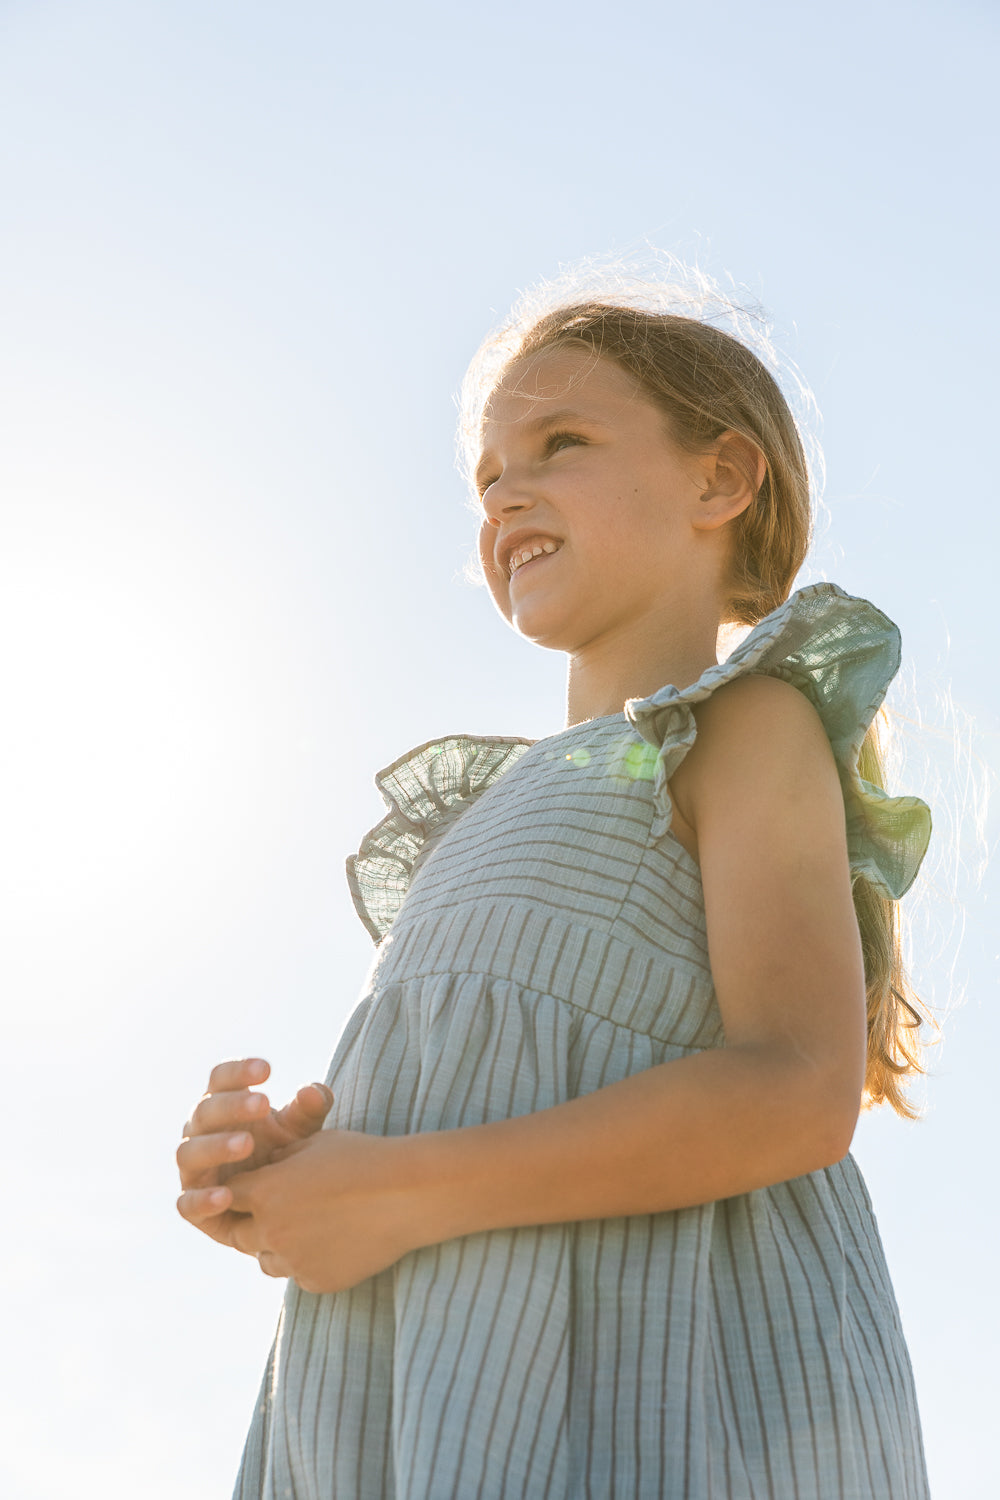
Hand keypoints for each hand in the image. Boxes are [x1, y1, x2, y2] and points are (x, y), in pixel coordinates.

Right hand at [176, 1057, 332, 1250]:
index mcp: (222, 1104)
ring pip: (189, 1153)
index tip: (267, 1069)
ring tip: (247, 1144)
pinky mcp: (191, 1205)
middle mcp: (200, 1132)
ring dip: (216, 1147)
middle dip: (232, 1106)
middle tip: (263, 1104)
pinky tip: (226, 1196)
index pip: (220, 1079)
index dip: (238, 1071)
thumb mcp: (300, 1129)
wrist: (274, 1200)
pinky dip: (202, 1200)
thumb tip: (311, 1092)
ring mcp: (192, 1168)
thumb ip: (310, 1110)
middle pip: (204, 1111)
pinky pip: (187, 1203)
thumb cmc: (282, 1150)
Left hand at [225, 1129, 421, 1293]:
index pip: (230, 1196)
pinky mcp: (316, 1281)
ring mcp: (294, 1260)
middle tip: (274, 1211)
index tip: (254, 1187)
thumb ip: (282, 1159)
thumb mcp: (316, 1145)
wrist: (407, 1194)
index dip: (241, 1190)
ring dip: (275, 1246)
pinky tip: (332, 1241)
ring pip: (266, 1260)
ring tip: (305, 1227)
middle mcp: (272, 1230)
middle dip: (252, 1222)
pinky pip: (298, 1274)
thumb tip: (268, 1165)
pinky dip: (306, 1260)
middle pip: (240, 1234)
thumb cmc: (363, 1159)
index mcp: (266, 1191)